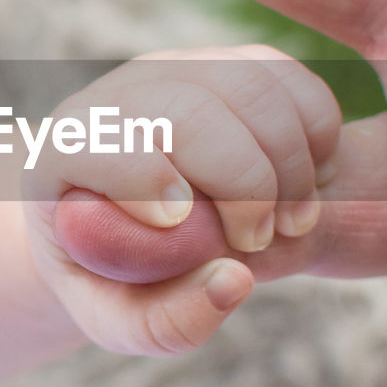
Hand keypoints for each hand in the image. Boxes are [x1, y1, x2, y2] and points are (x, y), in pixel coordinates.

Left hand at [24, 45, 339, 354]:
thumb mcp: (123, 321)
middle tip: (262, 241)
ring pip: (251, 85)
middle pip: (193, 111)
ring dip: (291, 161)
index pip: (106, 143)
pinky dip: (318, 131)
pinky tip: (310, 183)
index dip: (151, 182)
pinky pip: (288, 75)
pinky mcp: (229, 65)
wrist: (134, 228)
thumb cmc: (117, 279)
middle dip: (247, 183)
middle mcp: (121, 95)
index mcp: (69, 148)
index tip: (200, 234)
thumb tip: (236, 280)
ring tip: (295, 223)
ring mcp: (179, 71)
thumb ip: (167, 321)